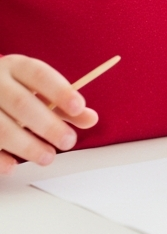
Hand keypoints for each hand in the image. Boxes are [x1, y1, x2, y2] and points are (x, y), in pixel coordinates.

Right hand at [0, 54, 98, 173]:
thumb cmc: (12, 91)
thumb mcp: (37, 90)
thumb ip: (64, 104)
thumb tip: (90, 119)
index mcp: (15, 66)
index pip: (40, 75)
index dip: (60, 91)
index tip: (79, 107)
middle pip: (21, 103)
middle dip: (47, 125)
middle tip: (68, 141)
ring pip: (1, 126)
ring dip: (26, 145)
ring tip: (47, 157)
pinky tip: (13, 166)